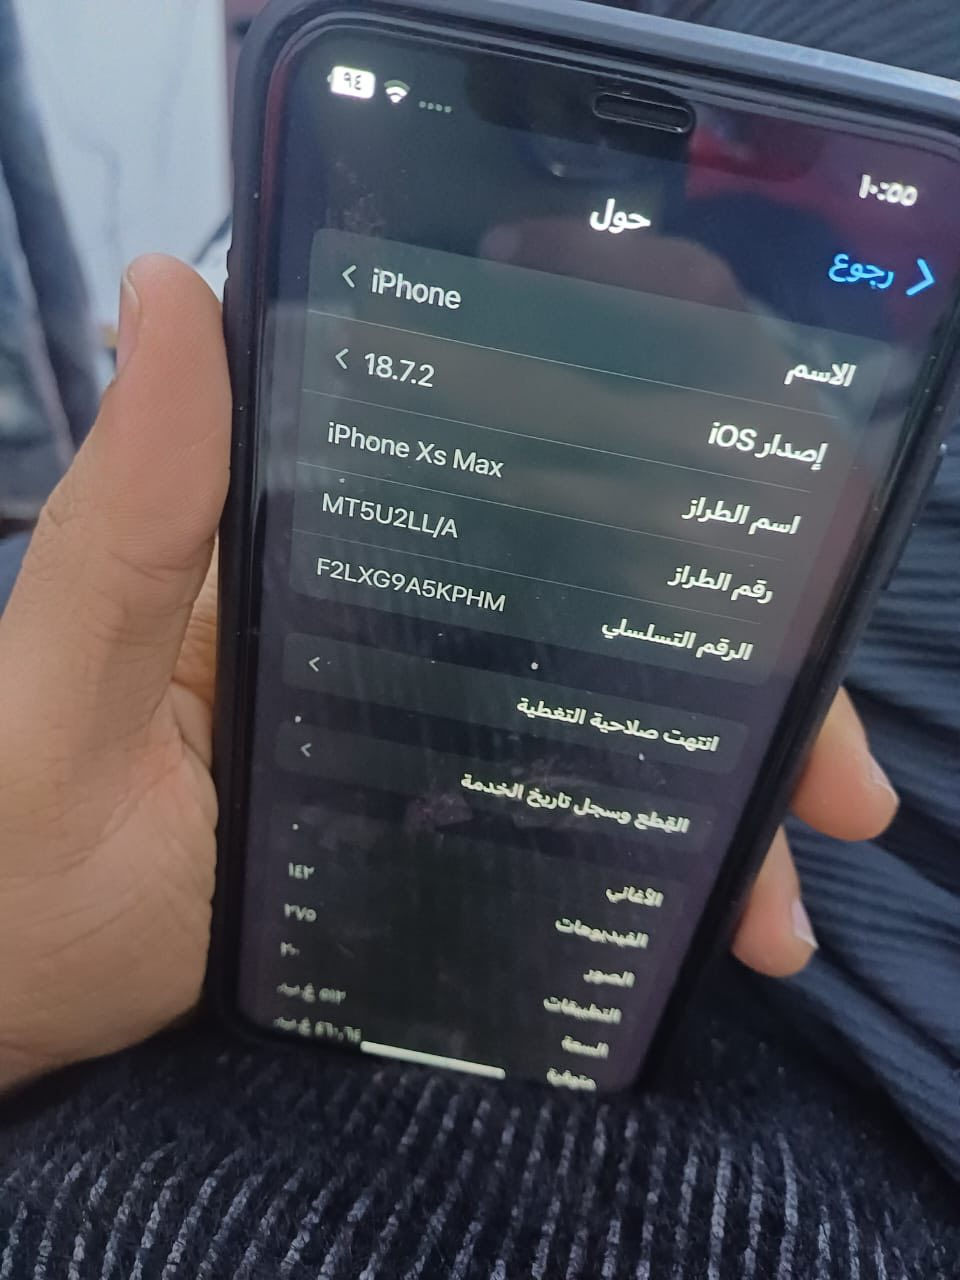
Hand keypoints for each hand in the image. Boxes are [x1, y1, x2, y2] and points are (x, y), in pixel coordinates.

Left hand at [0, 257, 897, 1088]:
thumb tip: (172, 285)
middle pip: (596, 612)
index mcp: (318, 552)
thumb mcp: (63, 682)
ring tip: (802, 875)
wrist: (17, 1009)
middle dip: (737, 673)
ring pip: (606, 725)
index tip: (769, 508)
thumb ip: (133, 517)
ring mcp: (422, 733)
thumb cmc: (18, 855)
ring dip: (722, 790)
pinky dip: (654, 867)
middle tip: (837, 775)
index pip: (502, 471)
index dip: (646, 479)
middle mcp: (391, 621)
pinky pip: (570, 825)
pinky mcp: (433, 832)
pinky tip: (732, 922)